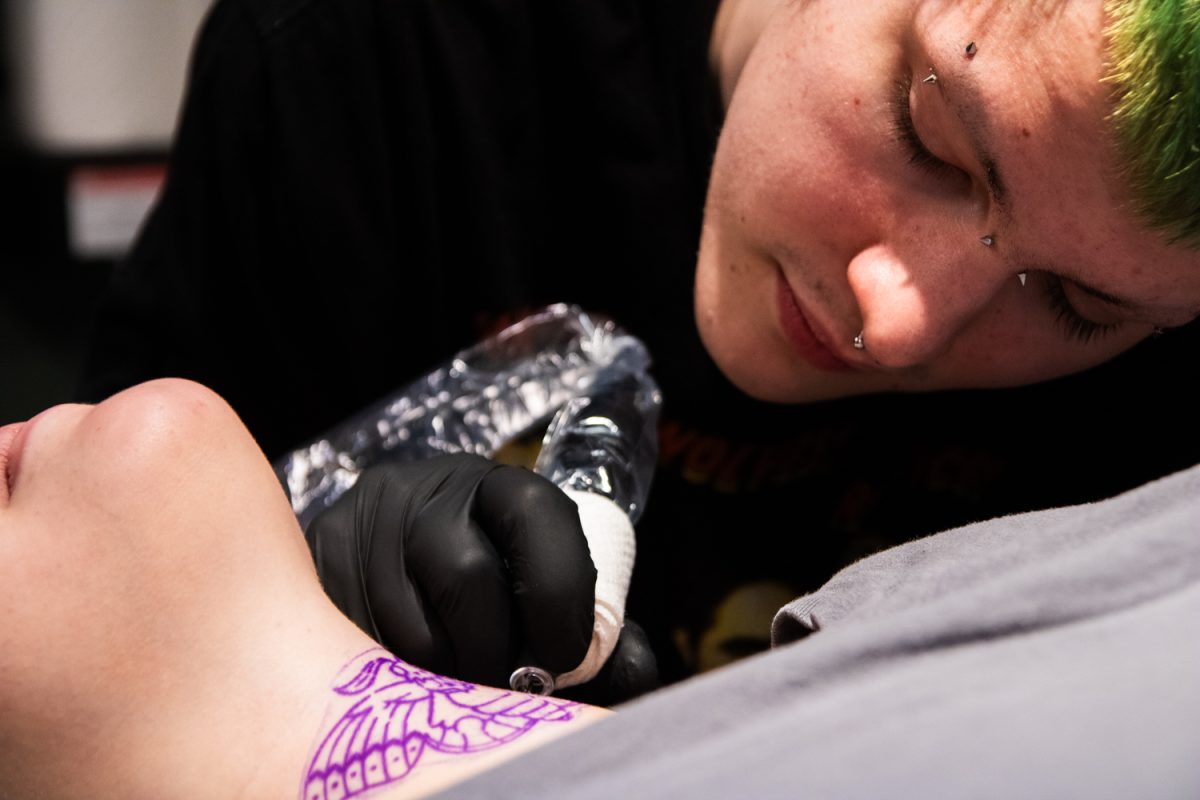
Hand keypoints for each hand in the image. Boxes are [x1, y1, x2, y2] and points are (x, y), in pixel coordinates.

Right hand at [305, 454, 598, 686]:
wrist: (401, 560)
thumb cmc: (504, 593)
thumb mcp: (558, 601)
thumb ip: (608, 640)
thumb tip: (631, 675)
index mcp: (505, 487)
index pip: (540, 517)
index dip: (560, 599)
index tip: (567, 659)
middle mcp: (431, 488)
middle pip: (468, 578)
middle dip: (495, 651)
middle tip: (505, 685)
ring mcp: (368, 516)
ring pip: (409, 625)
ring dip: (442, 674)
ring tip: (455, 681)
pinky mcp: (320, 551)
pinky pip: (354, 638)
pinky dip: (391, 675)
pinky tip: (408, 674)